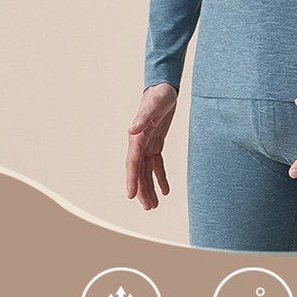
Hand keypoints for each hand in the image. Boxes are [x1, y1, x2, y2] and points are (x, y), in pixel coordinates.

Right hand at [126, 83, 177, 210]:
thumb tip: (131, 130)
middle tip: (148, 208)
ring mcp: (147, 144)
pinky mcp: (156, 142)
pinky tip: (165, 190)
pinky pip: (157, 164)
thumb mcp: (154, 105)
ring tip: (154, 205)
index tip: (131, 196)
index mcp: (137, 137)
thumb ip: (142, 118)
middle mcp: (139, 143)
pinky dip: (160, 177)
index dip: (132, 179)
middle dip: (142, 190)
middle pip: (139, 171)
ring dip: (149, 188)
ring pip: (146, 171)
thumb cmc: (158, 95)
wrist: (164, 88)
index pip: (132, 163)